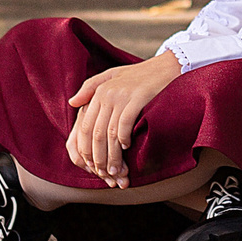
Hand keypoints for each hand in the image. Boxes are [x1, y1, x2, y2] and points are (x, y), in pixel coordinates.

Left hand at [65, 51, 181, 185]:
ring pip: (109, 133)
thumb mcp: (113, 75)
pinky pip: (125, 125)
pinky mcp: (137, 98)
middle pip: (95, 133)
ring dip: (112, 156)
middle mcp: (106, 93)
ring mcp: (122, 96)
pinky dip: (124, 140)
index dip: (87, 150)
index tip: (92, 166)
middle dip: (98, 158)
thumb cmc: (140, 74)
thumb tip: (72, 102)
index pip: (85, 127)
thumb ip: (91, 87)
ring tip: (116, 171)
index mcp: (98, 90)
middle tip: (104, 174)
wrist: (168, 65)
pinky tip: (128, 149)